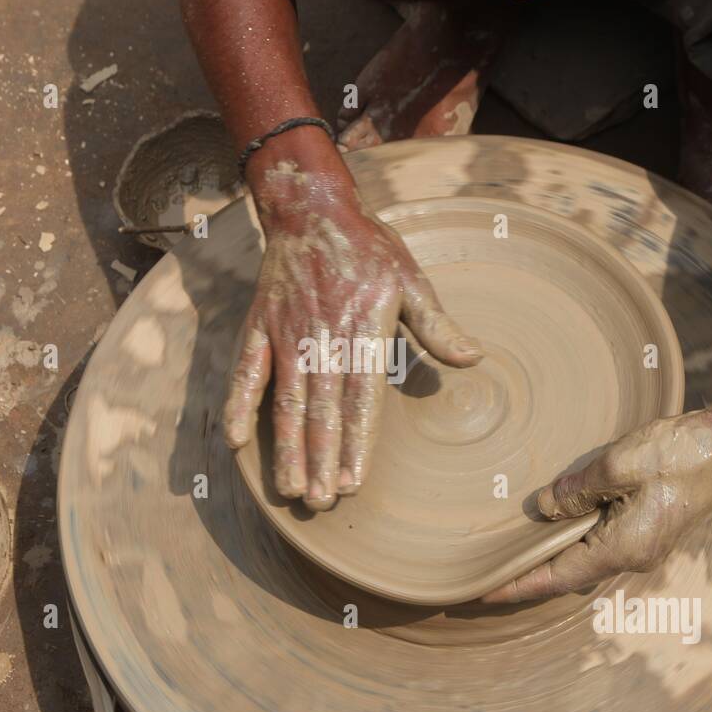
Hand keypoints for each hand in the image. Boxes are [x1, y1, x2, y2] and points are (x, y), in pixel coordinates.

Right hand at [224, 174, 481, 510]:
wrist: (312, 210)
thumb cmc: (368, 249)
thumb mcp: (410, 279)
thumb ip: (436, 325)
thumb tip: (473, 358)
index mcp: (362, 329)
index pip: (359, 398)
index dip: (356, 441)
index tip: (355, 481)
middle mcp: (321, 337)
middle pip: (320, 410)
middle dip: (320, 460)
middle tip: (321, 502)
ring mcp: (285, 334)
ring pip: (285, 401)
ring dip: (287, 447)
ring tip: (289, 488)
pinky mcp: (259, 328)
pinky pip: (245, 372)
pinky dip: (239, 406)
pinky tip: (238, 442)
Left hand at [482, 409, 711, 602]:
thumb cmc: (680, 454)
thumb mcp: (619, 465)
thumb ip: (576, 490)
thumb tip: (543, 508)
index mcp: (622, 548)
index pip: (556, 578)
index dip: (516, 586)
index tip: (480, 592)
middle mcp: (631, 555)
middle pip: (567, 573)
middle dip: (527, 573)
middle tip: (484, 570)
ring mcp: (642, 542)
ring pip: (582, 555)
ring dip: (548, 553)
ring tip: (509, 547)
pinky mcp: (648, 525)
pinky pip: (598, 537)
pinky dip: (569, 535)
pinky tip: (550, 519)